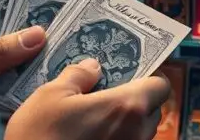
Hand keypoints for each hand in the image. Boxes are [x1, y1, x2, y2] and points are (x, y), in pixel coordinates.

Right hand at [5, 58, 170, 139]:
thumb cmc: (39, 137)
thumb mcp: (51, 95)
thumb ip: (78, 76)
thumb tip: (93, 67)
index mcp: (127, 108)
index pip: (161, 86)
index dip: (149, 76)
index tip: (131, 72)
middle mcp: (136, 134)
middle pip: (152, 110)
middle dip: (136, 99)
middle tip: (110, 93)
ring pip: (140, 133)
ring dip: (125, 122)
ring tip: (96, 117)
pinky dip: (115, 139)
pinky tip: (90, 136)